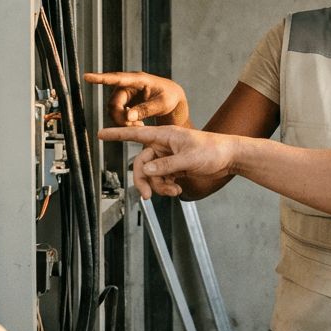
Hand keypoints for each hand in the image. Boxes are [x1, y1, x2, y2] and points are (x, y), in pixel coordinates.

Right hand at [82, 72, 189, 126]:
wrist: (172, 99)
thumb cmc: (169, 96)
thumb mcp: (162, 104)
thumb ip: (146, 109)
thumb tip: (129, 116)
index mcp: (139, 79)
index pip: (118, 78)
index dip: (101, 78)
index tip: (87, 76)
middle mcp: (129, 84)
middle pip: (114, 103)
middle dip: (121, 117)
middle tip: (134, 125)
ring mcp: (126, 93)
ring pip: (113, 110)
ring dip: (123, 120)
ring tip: (139, 124)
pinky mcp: (125, 101)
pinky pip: (117, 113)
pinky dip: (124, 121)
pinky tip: (137, 123)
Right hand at [98, 125, 238, 198]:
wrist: (229, 157)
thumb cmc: (212, 150)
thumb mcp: (188, 159)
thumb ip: (166, 166)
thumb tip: (146, 171)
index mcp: (164, 135)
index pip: (136, 134)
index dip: (117, 135)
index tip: (100, 134)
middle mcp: (163, 145)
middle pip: (141, 164)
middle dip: (143, 181)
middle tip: (147, 196)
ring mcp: (168, 157)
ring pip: (152, 175)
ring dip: (159, 186)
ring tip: (174, 192)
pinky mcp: (174, 167)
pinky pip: (162, 179)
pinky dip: (167, 187)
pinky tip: (178, 190)